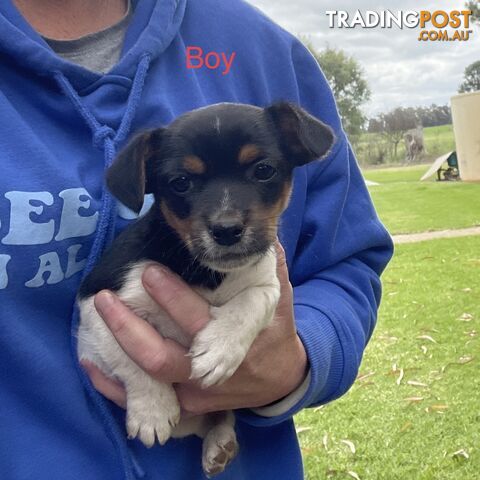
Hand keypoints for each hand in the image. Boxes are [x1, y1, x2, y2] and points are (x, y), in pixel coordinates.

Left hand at [84, 242, 307, 414]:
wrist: (279, 377)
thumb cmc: (274, 330)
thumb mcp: (278, 297)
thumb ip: (269, 264)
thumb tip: (263, 232)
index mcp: (238, 335)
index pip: (202, 319)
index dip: (174, 299)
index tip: (148, 272)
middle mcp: (215, 369)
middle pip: (165, 358)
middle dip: (132, 330)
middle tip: (107, 299)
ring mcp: (199, 391)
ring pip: (152, 380)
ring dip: (118, 355)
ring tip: (95, 324)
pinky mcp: (188, 404)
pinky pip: (148, 397)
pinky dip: (119, 384)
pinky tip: (96, 363)